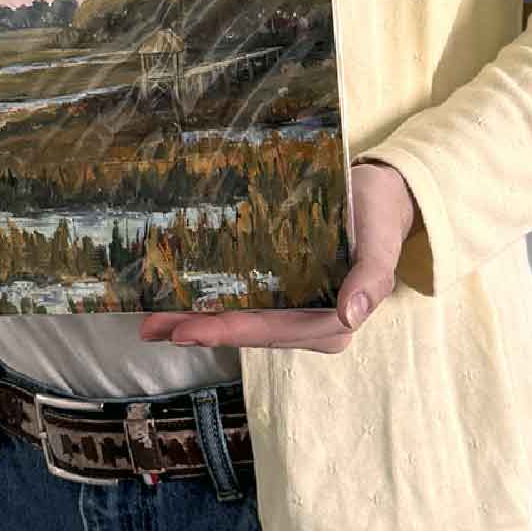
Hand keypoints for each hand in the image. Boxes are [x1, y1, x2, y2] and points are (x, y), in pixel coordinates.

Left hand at [134, 159, 416, 354]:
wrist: (379, 198)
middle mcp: (308, 325)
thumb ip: (370, 281)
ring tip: (150, 324)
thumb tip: (350, 316)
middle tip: (154, 328)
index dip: (230, 330)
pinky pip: (242, 303)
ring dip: (196, 323)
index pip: (272, 330)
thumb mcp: (381, 244)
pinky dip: (209, 307)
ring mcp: (291, 312)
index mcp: (331, 324)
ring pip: (239, 322)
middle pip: (249, 332)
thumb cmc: (379, 220)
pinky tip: (174, 307)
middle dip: (202, 331)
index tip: (190, 330)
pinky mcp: (280, 295)